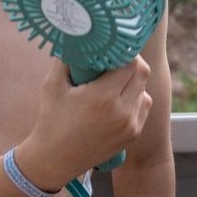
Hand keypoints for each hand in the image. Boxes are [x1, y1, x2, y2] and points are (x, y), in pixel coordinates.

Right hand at [17, 57, 153, 189]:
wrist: (55, 160)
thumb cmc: (51, 120)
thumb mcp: (52, 86)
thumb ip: (65, 59)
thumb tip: (76, 37)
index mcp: (102, 97)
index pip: (131, 63)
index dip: (124, 53)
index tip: (113, 51)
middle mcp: (121, 111)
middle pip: (142, 74)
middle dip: (131, 65)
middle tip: (115, 63)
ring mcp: (130, 125)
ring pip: (145, 91)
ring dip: (134, 83)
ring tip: (115, 84)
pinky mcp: (132, 135)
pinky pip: (143, 108)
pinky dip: (135, 100)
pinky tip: (117, 101)